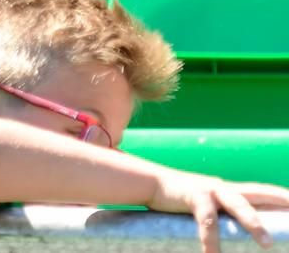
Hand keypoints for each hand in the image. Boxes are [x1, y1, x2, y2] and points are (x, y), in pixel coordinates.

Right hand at [146, 167, 288, 252]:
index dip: (283, 197)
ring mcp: (211, 190)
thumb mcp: (208, 204)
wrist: (151, 182)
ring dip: (254, 224)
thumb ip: (224, 214)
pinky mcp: (195, 196)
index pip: (264, 191)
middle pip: (260, 193)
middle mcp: (225, 188)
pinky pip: (207, 222)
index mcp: (232, 190)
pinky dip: (210, 241)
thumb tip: (239, 235)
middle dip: (281, 202)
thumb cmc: (181, 198)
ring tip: (267, 244)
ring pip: (239, 206)